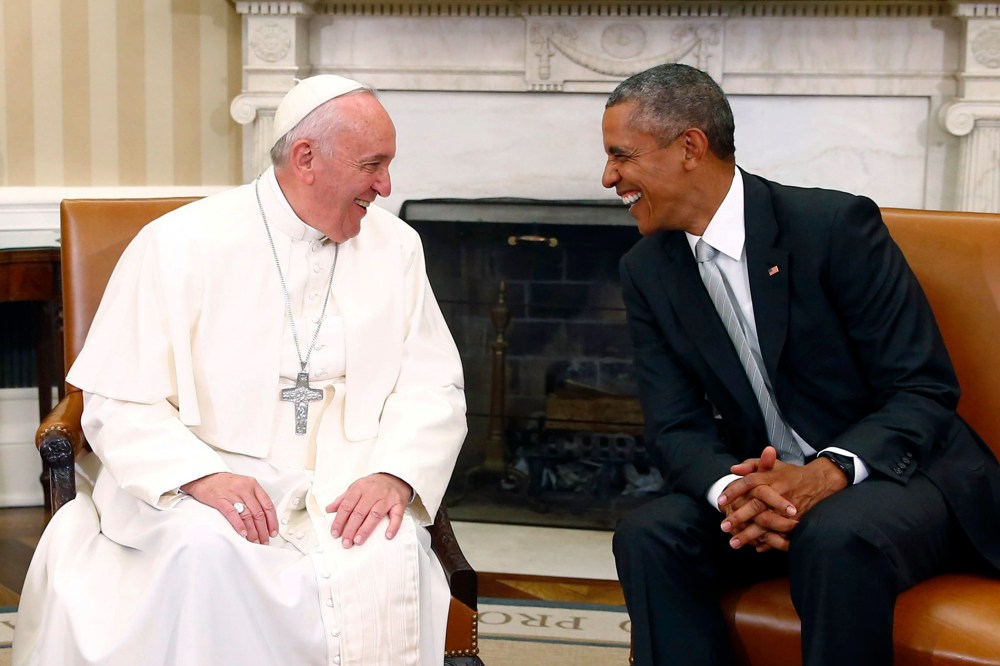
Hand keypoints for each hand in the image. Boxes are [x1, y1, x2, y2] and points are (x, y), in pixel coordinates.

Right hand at [181, 472, 277, 544]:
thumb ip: (254, 497)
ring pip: (247, 515)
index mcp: (253, 485)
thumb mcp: (243, 485)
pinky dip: (239, 525)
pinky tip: (243, 533)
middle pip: (258, 513)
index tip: (273, 531)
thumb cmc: (225, 483)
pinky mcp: (220, 500)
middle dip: (263, 530)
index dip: (272, 520)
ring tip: (254, 540)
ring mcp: (232, 494)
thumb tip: (264, 517)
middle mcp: (244, 489)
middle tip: (264, 540)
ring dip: (253, 531)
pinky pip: (232, 514)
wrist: (204, 477)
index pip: (268, 505)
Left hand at [326, 473, 411, 548]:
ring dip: (366, 529)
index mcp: (359, 488)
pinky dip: (393, 526)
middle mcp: (373, 492)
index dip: (339, 520)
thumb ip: (342, 499)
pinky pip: (397, 515)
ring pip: (375, 514)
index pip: (347, 506)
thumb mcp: (356, 487)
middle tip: (346, 542)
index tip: (335, 533)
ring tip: (358, 541)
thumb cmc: (373, 485)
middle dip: (351, 528)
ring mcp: (387, 498)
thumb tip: (329, 509)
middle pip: (359, 512)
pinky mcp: (399, 503)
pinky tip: (388, 536)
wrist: (395, 476)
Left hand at [720, 448, 848, 551]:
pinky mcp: (797, 520)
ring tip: (734, 543)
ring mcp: (787, 508)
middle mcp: (778, 492)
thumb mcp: (772, 465)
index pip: (749, 482)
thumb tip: (733, 469)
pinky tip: (756, 547)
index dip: (733, 491)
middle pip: (755, 505)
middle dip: (738, 517)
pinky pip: (780, 533)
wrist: (820, 482)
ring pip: (766, 522)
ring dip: (749, 534)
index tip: (720, 501)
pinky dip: (768, 541)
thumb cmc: (791, 474)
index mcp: (771, 477)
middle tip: (723, 526)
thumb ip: (752, 465)